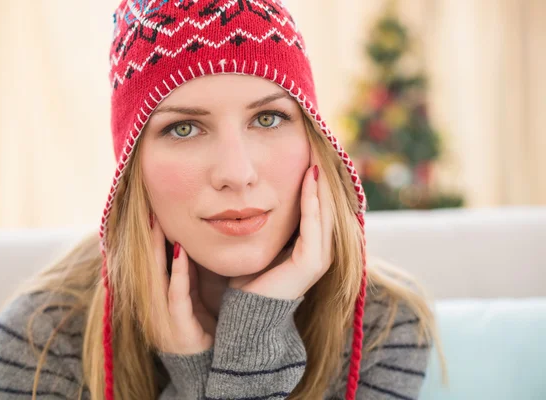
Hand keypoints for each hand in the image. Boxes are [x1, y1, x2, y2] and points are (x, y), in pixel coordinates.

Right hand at [151, 214, 216, 353]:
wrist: (216, 365)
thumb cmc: (204, 328)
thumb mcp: (193, 296)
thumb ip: (188, 275)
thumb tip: (187, 245)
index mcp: (158, 299)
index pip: (151, 263)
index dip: (150, 239)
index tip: (152, 212)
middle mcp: (154, 307)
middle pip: (148, 265)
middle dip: (148, 238)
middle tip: (149, 210)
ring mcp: (162, 318)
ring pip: (156, 276)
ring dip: (157, 248)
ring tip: (158, 222)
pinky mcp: (177, 326)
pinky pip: (175, 294)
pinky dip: (178, 272)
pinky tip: (180, 251)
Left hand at [229, 150, 333, 299]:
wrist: (245, 311)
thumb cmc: (248, 277)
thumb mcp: (260, 240)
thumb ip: (265, 221)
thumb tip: (252, 195)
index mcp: (309, 244)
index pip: (317, 206)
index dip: (314, 182)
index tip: (307, 154)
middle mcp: (320, 249)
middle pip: (327, 205)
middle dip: (321, 178)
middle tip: (317, 147)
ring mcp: (319, 257)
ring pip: (325, 211)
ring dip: (320, 185)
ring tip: (316, 157)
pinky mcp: (312, 263)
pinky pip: (314, 225)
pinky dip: (313, 202)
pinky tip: (309, 180)